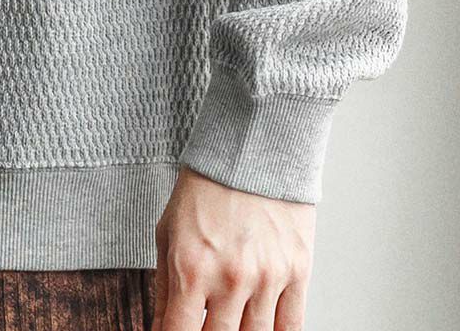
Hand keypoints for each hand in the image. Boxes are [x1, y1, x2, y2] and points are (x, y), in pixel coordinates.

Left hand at [153, 164, 314, 330]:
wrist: (253, 146)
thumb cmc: (206, 187)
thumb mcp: (168, 230)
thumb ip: (164, 285)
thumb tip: (161, 326)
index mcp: (192, 267)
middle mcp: (231, 278)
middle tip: (206, 321)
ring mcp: (268, 278)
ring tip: (231, 320)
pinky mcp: (298, 272)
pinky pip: (291, 329)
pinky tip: (261, 327)